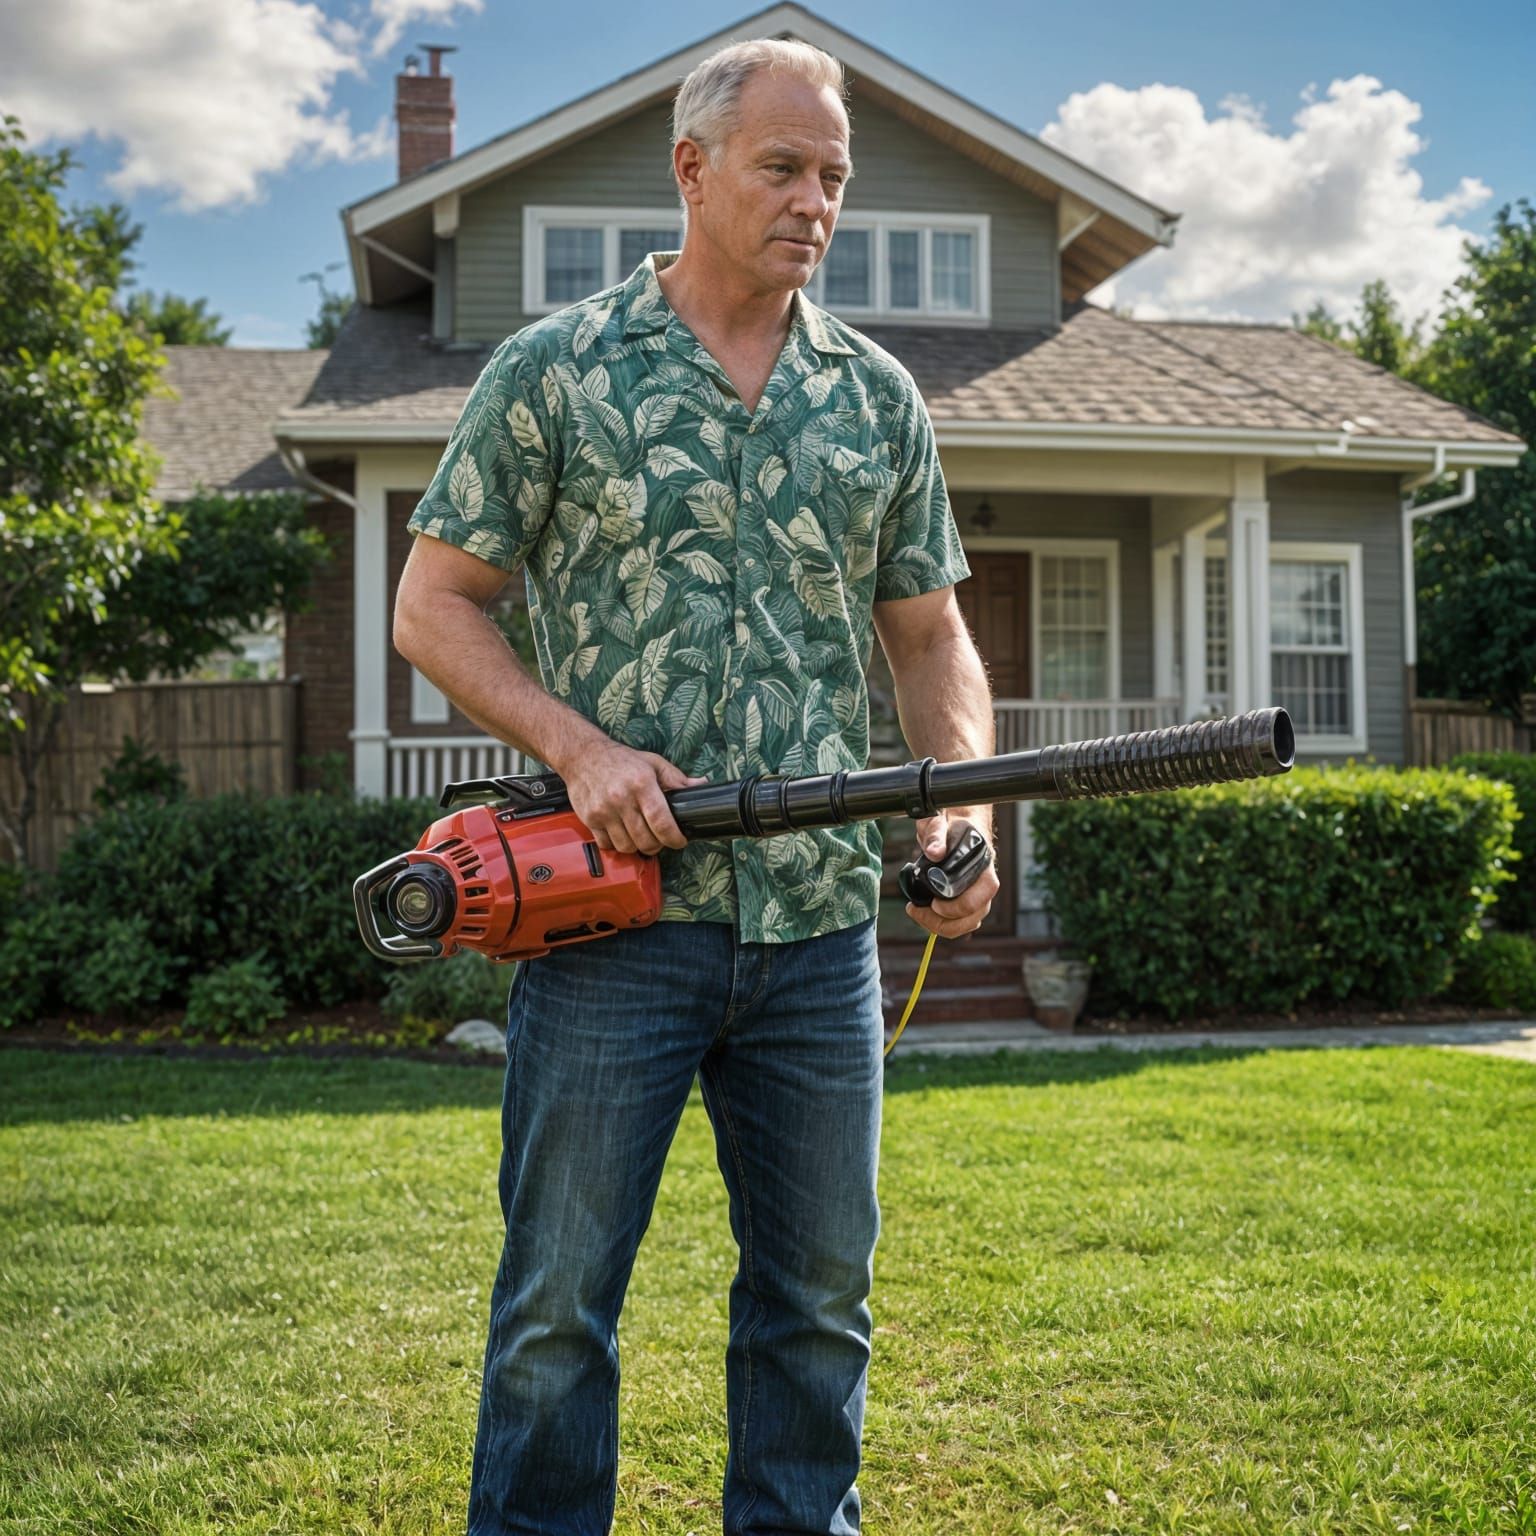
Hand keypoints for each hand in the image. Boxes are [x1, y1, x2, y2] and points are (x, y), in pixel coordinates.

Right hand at [558, 739, 707, 855]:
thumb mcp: (652, 763)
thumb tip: (701, 784)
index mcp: (641, 784)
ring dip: (637, 846)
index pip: (661, 822)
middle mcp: (621, 799)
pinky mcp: (590, 819)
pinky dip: (617, 845)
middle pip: (646, 840)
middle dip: (658, 845)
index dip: (674, 838)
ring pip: (627, 847)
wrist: (582, 755)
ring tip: (641, 836)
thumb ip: (676, 778)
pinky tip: (622, 834)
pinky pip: (607, 845)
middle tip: (660, 838)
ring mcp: (604, 811)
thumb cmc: (619, 759)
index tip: (679, 840)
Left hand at [904, 812, 999, 939]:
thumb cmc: (951, 822)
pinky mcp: (968, 900)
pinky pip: (961, 922)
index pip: (980, 897)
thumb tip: (935, 853)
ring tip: (917, 912)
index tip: (932, 904)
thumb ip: (936, 834)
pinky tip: (925, 913)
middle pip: (973, 917)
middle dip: (942, 923)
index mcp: (983, 866)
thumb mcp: (939, 821)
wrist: (959, 823)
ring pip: (967, 924)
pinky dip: (942, 924)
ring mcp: (978, 894)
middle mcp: (984, 884)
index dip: (956, 908)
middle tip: (915, 911)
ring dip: (940, 926)